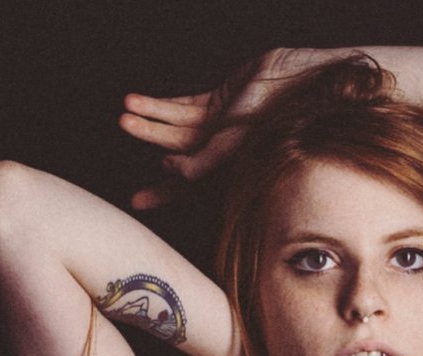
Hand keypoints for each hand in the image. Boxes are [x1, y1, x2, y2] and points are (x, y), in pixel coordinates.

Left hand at [120, 50, 298, 209]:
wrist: (298, 87)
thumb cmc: (273, 120)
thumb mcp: (235, 147)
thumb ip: (203, 162)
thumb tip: (170, 171)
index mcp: (225, 170)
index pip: (188, 188)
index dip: (162, 193)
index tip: (136, 200)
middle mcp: (220, 150)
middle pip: (176, 152)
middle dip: (149, 140)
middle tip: (124, 127)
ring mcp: (219, 123)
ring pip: (178, 124)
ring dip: (152, 118)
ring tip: (126, 113)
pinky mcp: (221, 100)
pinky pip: (186, 104)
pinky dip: (165, 103)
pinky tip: (143, 101)